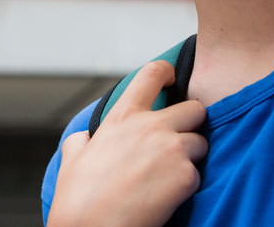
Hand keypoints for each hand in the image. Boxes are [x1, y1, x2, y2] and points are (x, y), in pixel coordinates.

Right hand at [47, 60, 208, 226]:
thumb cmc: (78, 201)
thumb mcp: (72, 160)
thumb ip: (82, 141)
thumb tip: (84, 139)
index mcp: (122, 117)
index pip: (153, 73)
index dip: (167, 72)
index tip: (172, 78)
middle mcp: (151, 126)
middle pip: (195, 108)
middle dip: (190, 124)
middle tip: (178, 142)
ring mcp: (171, 149)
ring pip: (201, 143)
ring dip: (190, 158)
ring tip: (168, 177)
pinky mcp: (186, 176)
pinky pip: (198, 174)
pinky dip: (187, 186)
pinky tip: (167, 197)